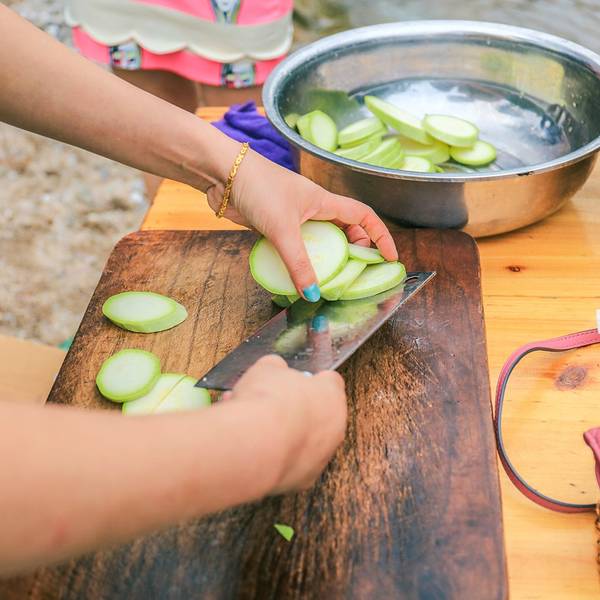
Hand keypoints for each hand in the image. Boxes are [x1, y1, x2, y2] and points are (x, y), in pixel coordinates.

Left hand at [206, 150, 397, 300]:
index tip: (390, 257)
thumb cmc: (258, 188)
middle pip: (344, 230)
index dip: (380, 235)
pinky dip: (299, 260)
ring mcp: (292, 217)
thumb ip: (298, 263)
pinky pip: (294, 246)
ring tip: (330, 281)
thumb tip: (312, 294)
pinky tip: (297, 276)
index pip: (363, 216)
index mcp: (324, 202)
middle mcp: (312, 209)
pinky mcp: (273, 225)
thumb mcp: (283, 228)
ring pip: (318, 240)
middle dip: (354, 251)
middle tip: (356, 274)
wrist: (222, 173)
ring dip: (325, 258)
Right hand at [225, 355, 346, 492]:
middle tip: (269, 403)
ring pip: (303, 441)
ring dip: (283, 433)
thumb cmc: (267, 402)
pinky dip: (275, 456)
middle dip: (294, 408)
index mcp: (332, 395)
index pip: (330, 382)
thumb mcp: (266, 367)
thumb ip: (276, 368)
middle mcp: (335, 428)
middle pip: (317, 413)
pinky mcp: (304, 480)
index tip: (295, 381)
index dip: (310, 380)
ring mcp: (322, 457)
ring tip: (252, 425)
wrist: (256, 443)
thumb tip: (274, 369)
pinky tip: (252, 447)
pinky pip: (290, 463)